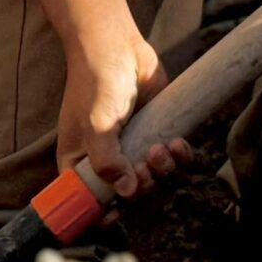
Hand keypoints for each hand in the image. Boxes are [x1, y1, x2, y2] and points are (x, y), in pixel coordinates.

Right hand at [30, 0, 192, 197]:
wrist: (116, 45)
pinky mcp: (158, 133)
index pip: (87, 204)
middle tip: (145, 166)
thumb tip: (126, 192)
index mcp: (80, 163)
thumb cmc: (95, 82)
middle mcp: (107, 161)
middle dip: (143, 188)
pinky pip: (175, 161)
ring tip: (162, 149)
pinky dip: (181, 158)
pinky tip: (178, 143)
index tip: (117, 214)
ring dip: (164, 172)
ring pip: (156, 180)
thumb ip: (106, 161)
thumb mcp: (94, 125)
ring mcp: (134, 148)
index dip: (101, 216)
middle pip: (129, 197)